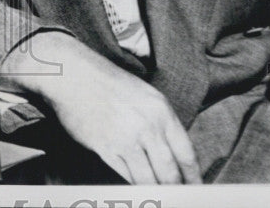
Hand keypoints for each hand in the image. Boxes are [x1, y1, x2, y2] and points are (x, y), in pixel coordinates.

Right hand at [0, 32, 201, 183]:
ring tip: (158, 198)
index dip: (193, 178)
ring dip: (155, 193)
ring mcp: (125, 138)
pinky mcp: (104, 148)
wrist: (73, 75)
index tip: (196, 190)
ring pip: (148, 180)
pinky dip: (132, 187)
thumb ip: (161, 123)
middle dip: (176, 192)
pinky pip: (125, 176)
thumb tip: (173, 156)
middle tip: (179, 200)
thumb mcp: (144, 96)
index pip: (187, 154)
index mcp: (161, 111)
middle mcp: (147, 126)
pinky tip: (137, 191)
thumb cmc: (108, 83)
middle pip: (170, 173)